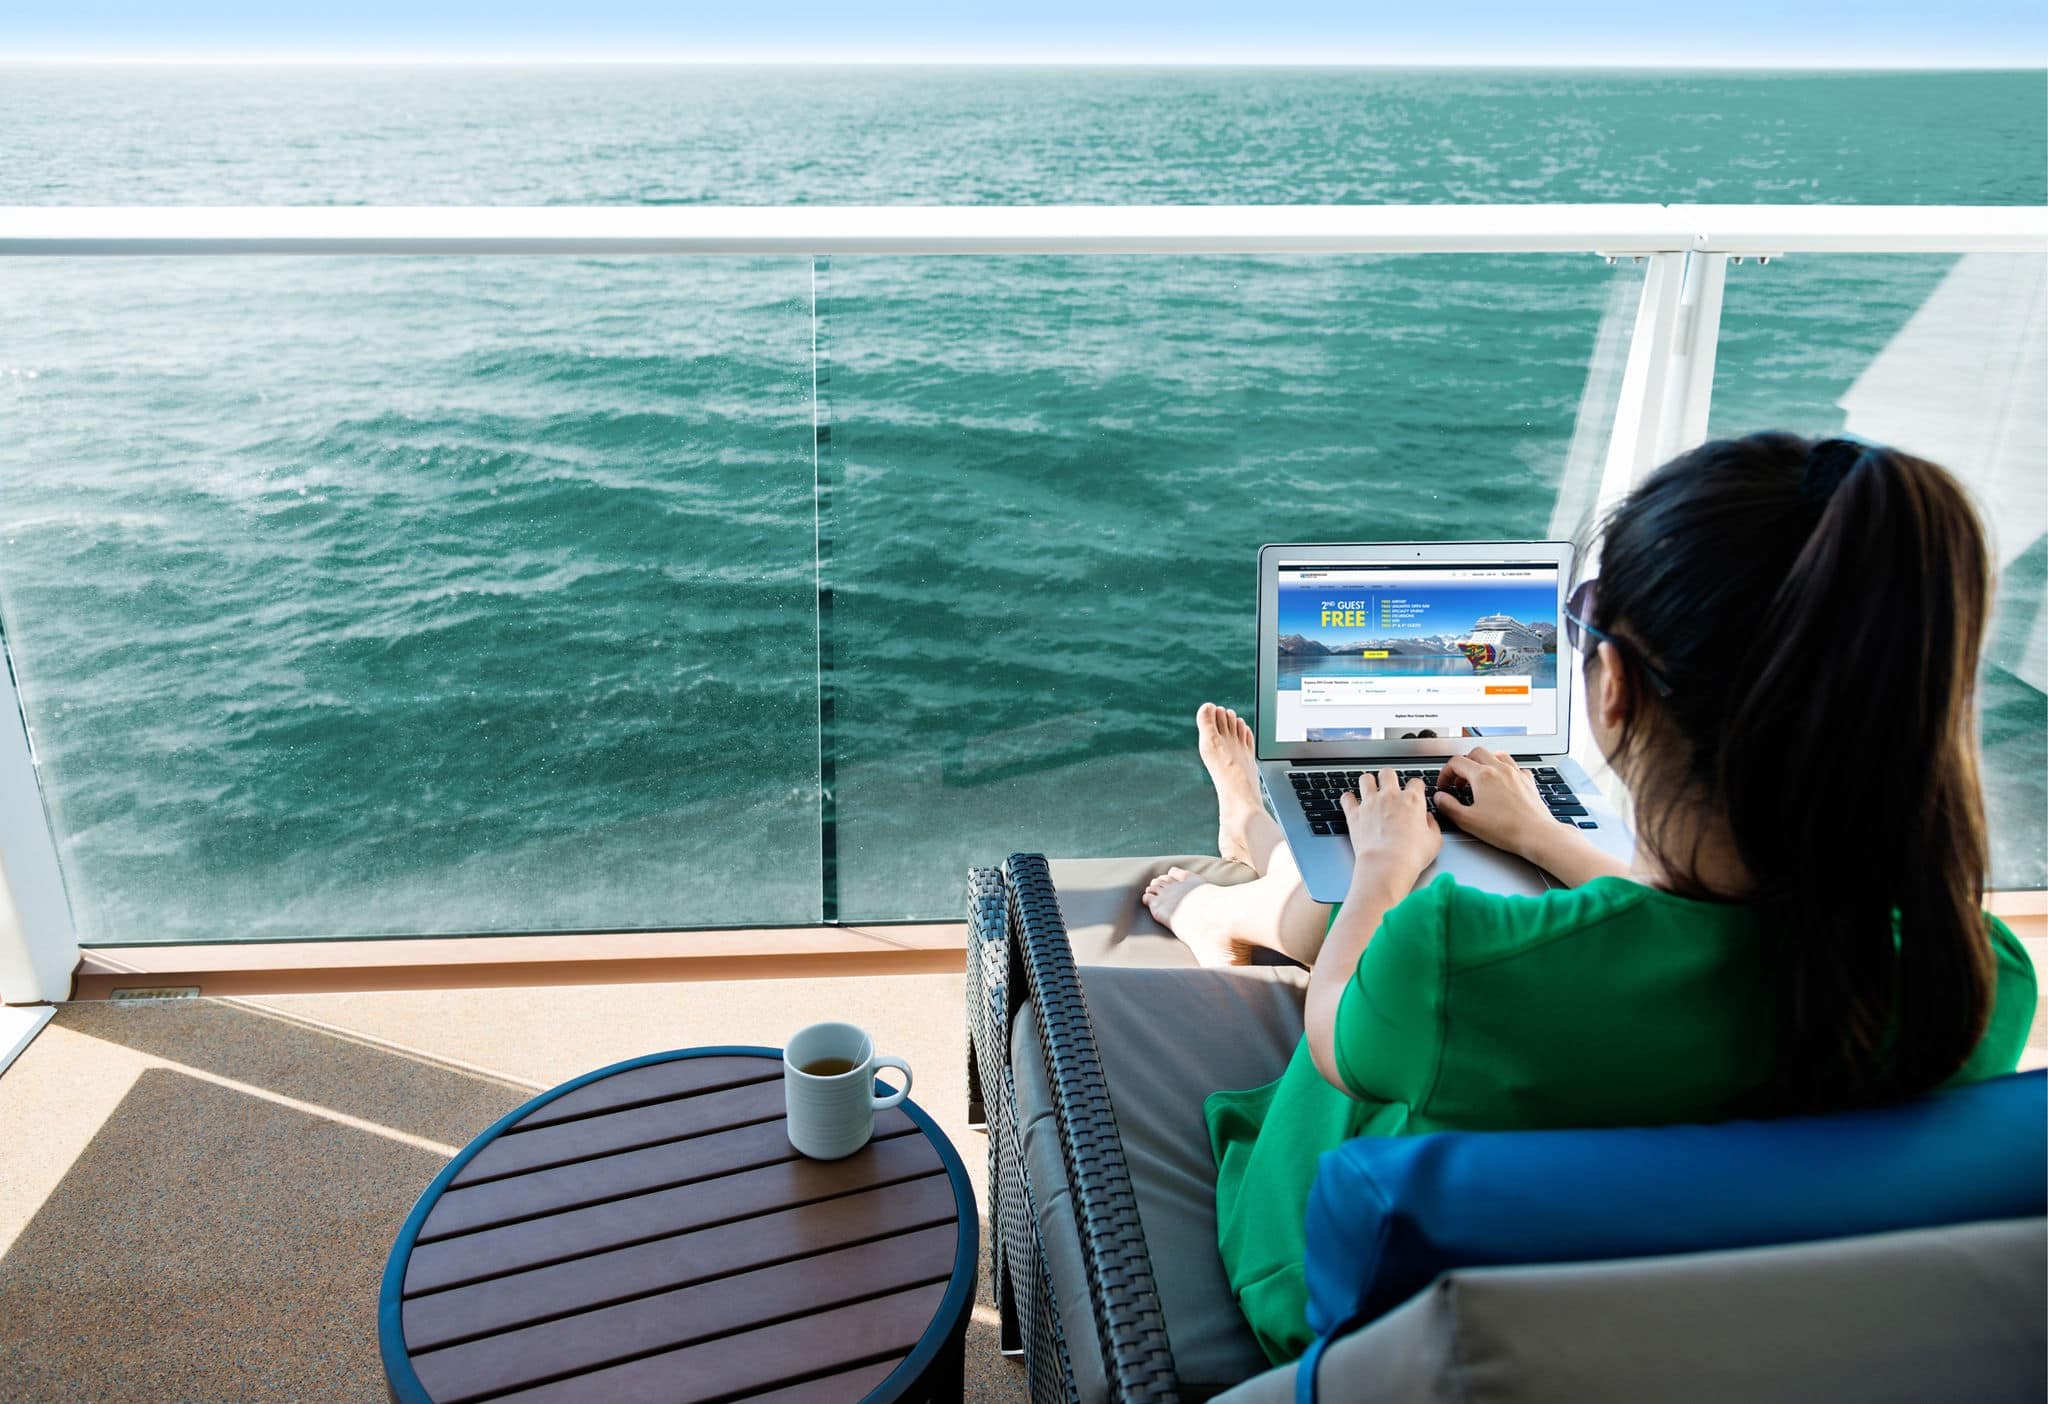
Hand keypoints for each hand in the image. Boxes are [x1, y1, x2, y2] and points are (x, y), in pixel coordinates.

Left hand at [1339, 767, 1441, 889]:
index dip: (1415, 787)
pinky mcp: (1354, 814)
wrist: (1387, 864)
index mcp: (1412, 800)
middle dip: (1389, 777)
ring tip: (1369, 789)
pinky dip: (1348, 799)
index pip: (1415, 782)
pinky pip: (1347, 798)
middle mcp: (1390, 796)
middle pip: (1388, 773)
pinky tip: (1351, 802)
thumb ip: (1432, 825)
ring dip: (1367, 783)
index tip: (1414, 794)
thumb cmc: (1412, 855)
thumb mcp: (1434, 841)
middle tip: (1389, 786)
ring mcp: (1370, 803)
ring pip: (1365, 779)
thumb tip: (1428, 819)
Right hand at [1432, 747, 1554, 857]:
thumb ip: (1448, 806)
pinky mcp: (1528, 781)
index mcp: (1482, 776)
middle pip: (1476, 752)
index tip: (1444, 786)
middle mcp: (1500, 769)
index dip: (1445, 773)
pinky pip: (1514, 766)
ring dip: (1484, 762)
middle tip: (1459, 782)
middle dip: (1463, 764)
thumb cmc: (1505, 829)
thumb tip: (1439, 797)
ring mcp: (1516, 773)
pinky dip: (1504, 770)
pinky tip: (1502, 782)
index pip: (1456, 762)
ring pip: (1496, 754)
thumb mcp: (1467, 821)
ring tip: (1479, 778)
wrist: (1537, 834)